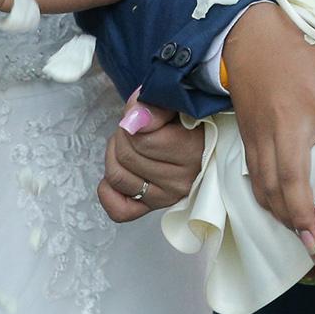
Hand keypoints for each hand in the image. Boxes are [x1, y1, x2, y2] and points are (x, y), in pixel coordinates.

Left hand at [98, 94, 203, 222]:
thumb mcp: (179, 103)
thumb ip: (157, 105)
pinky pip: (119, 209)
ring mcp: (166, 197)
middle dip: (122, 133)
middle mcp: (181, 181)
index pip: (142, 139)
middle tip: (134, 124)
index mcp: (193, 152)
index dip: (132, 118)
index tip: (140, 107)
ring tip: (127, 142)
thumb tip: (133, 117)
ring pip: (117, 177)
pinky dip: (108, 191)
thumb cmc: (192, 119)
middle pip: (126, 156)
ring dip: (113, 154)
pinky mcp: (153, 207)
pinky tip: (120, 170)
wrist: (206, 139)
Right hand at [222, 3, 314, 252]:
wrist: (249, 38)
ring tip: (301, 237)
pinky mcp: (247, 137)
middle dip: (304, 214)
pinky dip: (265, 199)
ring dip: (283, 215)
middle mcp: (289, 124)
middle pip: (294, 178)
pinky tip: (278, 214)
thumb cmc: (296, 49)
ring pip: (268, 184)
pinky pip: (254, 176)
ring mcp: (263, 133)